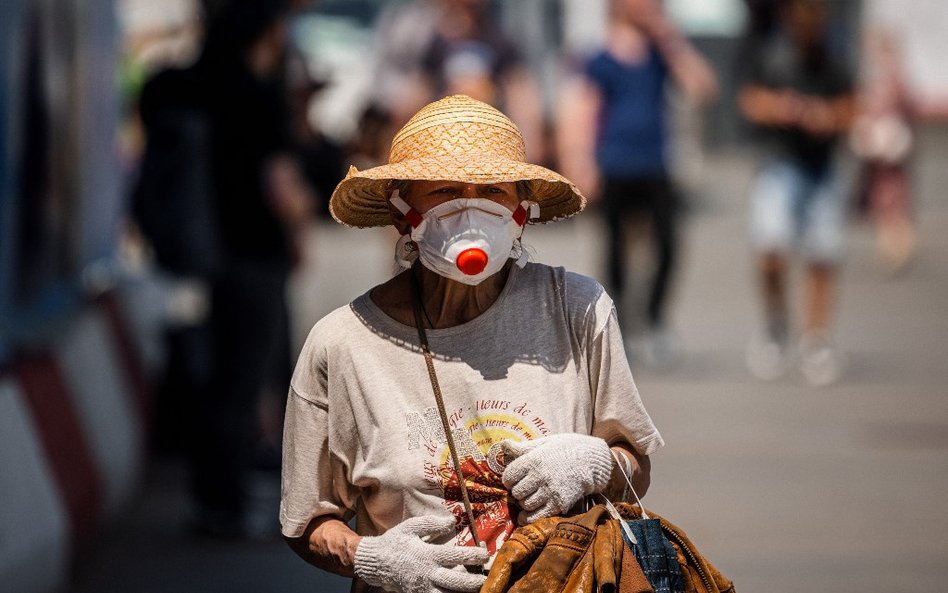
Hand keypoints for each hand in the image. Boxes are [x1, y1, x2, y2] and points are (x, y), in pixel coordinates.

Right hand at [353, 515, 487, 592]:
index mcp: (428, 554)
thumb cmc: (395, 542)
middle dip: (475, 581)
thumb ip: (432, 523)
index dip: (474, 555)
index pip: (457, 555)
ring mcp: (424, 588)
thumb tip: (452, 520)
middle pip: (457, 581)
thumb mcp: (411, 527)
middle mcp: (428, 573)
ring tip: (477, 590)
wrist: (376, 563)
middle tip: (486, 578)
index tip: (485, 553)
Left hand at [500, 433, 612, 522]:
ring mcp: (550, 491)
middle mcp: (539, 476)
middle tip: (524, 489)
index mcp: (533, 459)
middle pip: (517, 492)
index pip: (509, 476)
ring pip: (526, 504)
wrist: (592, 460)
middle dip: (518, 491)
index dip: (509, 479)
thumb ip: (524, 448)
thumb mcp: (545, 443)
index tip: (513, 480)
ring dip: (525, 503)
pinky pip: (537, 516)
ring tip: (530, 498)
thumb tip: (503, 444)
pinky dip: (529, 518)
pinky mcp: (559, 503)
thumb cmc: (567, 449)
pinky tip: (527, 515)